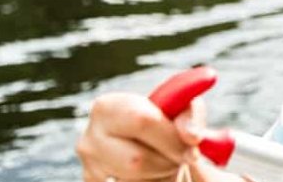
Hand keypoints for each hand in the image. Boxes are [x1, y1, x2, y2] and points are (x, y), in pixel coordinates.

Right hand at [76, 92, 203, 181]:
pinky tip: (151, 172)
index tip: (193, 151)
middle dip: (166, 161)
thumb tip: (192, 137)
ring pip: (132, 181)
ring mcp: (89, 165)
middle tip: (180, 157)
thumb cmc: (166, 119)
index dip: (171, 139)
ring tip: (165, 160)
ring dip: (158, 173)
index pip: (142, 122)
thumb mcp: (181, 108)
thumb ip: (189, 117)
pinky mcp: (92, 181)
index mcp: (107, 107)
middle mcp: (89, 138)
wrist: (148, 139)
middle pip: (136, 160)